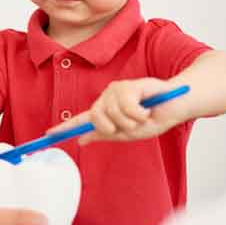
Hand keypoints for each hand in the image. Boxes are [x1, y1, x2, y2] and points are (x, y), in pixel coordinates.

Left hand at [47, 78, 188, 143]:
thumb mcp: (129, 133)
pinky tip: (147, 108)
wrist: (176, 107)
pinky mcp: (128, 84)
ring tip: (143, 115)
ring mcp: (116, 90)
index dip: (65, 128)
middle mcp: (106, 99)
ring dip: (131, 121)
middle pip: (96, 118)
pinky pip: (126, 106)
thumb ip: (105, 135)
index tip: (49, 134)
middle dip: (114, 128)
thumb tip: (81, 140)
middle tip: (132, 125)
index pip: (81, 121)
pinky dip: (139, 113)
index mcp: (105, 112)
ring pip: (111, 113)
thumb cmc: (154, 118)